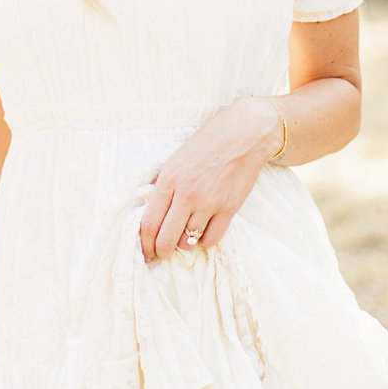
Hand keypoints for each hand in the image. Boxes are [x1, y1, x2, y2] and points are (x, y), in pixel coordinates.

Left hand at [138, 97, 282, 261]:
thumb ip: (161, 184)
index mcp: (169, 179)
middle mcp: (187, 194)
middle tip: (160, 253)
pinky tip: (203, 231)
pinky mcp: (229, 208)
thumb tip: (145, 208)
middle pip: (165, 239)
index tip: (145, 250)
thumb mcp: (175, 159)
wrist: (243, 134)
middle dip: (160, 252)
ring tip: (183, 236)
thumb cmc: (206, 143)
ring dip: (183, 244)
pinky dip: (204, 240)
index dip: (143, 243)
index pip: (148, 223)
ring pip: (188, 242)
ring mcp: (209, 203)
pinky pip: (212, 239)